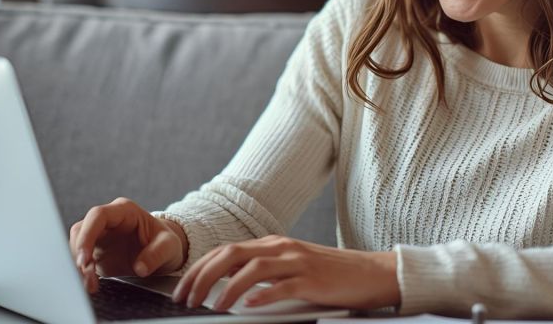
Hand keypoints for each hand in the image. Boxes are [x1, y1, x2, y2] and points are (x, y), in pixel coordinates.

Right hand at [69, 197, 187, 292]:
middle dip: (80, 253)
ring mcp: (100, 236)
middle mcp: (108, 221)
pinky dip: (82, 273)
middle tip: (87, 276)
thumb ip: (157, 254)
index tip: (85, 259)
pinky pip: (81, 260)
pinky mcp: (95, 252)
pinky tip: (90, 285)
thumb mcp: (169, 246)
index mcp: (125, 211)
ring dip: (79, 266)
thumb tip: (140, 268)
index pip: (98, 216)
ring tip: (91, 284)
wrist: (163, 252)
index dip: (88, 235)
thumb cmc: (166, 243)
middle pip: (81, 230)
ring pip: (76, 245)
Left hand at [172, 235, 399, 311]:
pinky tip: (246, 307)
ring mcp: (297, 262)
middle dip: (202, 277)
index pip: (225, 251)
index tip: (182, 289)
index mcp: (273, 244)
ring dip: (225, 289)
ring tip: (210, 307)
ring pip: (252, 269)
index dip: (198, 269)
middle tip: (185, 299)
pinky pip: (282, 286)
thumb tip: (228, 286)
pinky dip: (261, 296)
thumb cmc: (330, 275)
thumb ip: (263, 273)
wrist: (370, 273)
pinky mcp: (312, 279)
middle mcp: (281, 248)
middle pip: (231, 255)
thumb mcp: (291, 268)